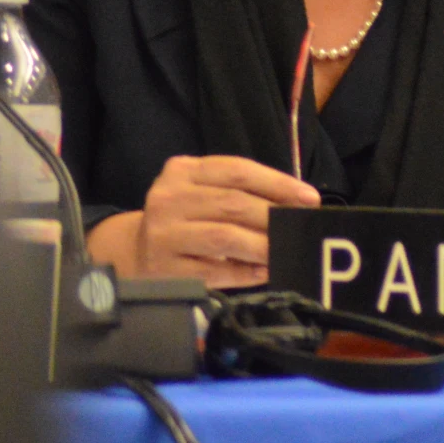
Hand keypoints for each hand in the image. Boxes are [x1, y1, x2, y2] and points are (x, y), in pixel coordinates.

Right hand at [87, 155, 320, 286]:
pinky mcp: (166, 270)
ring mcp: (164, 234)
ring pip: (225, 237)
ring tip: (285, 250)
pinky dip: (245, 272)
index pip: (236, 170)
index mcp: (182, 170)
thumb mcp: (201, 194)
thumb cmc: (182, 220)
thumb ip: (239, 194)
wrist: (134, 253)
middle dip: (273, 216)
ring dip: (262, 245)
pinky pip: (215, 271)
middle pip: (233, 203)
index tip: (309, 198)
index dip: (277, 183)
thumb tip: (295, 207)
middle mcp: (169, 197)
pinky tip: (264, 271)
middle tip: (302, 228)